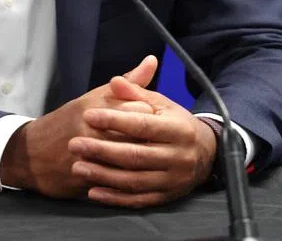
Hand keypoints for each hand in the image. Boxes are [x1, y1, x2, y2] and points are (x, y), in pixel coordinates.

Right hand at [0, 56, 157, 198]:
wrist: (30, 153)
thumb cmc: (68, 121)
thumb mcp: (95, 97)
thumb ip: (128, 83)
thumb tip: (152, 61)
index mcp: (96, 107)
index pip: (139, 108)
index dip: (152, 115)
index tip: (158, 118)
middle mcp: (92, 129)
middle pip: (137, 135)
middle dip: (151, 140)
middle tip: (158, 142)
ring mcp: (88, 154)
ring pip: (128, 160)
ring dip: (142, 161)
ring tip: (148, 159)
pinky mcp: (85, 177)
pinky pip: (115, 181)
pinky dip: (128, 180)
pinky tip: (137, 177)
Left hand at [67, 71, 218, 207]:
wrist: (206, 153)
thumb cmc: (175, 123)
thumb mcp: (161, 104)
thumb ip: (136, 93)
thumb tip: (114, 81)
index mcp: (178, 129)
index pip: (143, 125)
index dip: (114, 120)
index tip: (88, 115)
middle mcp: (178, 156)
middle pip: (136, 155)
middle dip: (102, 150)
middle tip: (74, 144)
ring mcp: (173, 180)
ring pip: (135, 181)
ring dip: (104, 176)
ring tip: (78, 167)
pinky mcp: (167, 197)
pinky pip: (138, 200)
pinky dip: (115, 197)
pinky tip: (93, 191)